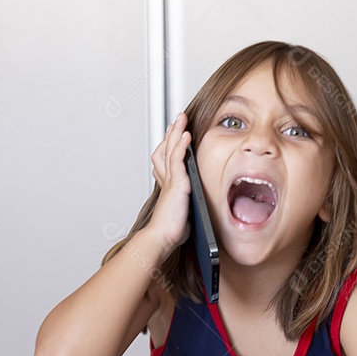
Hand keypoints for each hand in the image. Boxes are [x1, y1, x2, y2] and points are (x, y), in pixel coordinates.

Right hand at [147, 112, 191, 248]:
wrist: (162, 237)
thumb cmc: (171, 230)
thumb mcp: (183, 212)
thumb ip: (187, 204)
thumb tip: (193, 207)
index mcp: (169, 185)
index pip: (167, 159)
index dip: (170, 145)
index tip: (175, 135)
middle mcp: (167, 180)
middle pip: (167, 149)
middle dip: (172, 133)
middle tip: (177, 119)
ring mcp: (170, 180)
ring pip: (171, 149)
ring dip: (176, 132)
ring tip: (181, 118)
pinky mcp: (176, 183)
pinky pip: (178, 159)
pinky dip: (182, 146)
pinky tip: (186, 135)